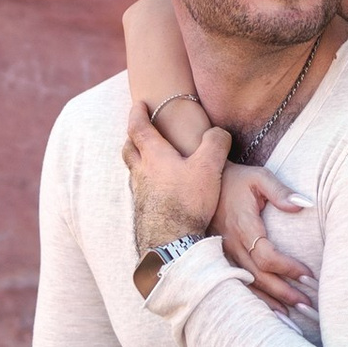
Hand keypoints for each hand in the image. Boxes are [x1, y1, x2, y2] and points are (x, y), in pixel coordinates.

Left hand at [124, 99, 230, 258]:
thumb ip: (215, 143)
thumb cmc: (187, 202)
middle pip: (129, 149)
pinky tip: (159, 191)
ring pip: (134, 171)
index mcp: (154, 157)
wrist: (171, 243)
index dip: (137, 113)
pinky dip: (147, 183)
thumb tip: (218, 132)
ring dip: (139, 161)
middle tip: (139, 130)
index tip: (139, 104)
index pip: (138, 128)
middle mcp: (142, 174)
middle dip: (133, 136)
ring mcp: (140, 194)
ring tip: (150, 160)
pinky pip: (141, 190)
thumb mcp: (209, 167)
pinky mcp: (144, 212)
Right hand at [218, 160, 314, 313]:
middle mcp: (231, 244)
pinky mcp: (220, 258)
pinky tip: (267, 310)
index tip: (308, 274)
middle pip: (259, 276)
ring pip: (247, 283)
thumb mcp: (259, 177)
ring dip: (269, 301)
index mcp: (243, 226)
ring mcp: (223, 253)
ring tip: (291, 317)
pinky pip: (236, 283)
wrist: (203, 183)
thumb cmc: (237, 180)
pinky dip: (253, 298)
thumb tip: (304, 205)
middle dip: (283, 292)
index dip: (287, 268)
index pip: (267, 255)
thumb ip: (281, 192)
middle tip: (307, 305)